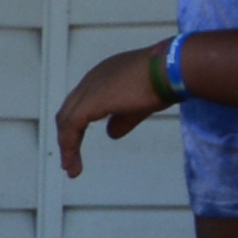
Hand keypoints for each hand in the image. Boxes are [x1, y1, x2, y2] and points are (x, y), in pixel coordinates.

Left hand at [53, 43, 171, 172]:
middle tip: (70, 162)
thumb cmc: (163, 82)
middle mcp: (91, 80)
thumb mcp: (139, 106)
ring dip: (67, 146)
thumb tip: (111, 134)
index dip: (77, 127)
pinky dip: (69, 145)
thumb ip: (122, 120)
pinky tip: (73, 161)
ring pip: (66, 120)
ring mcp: (89, 88)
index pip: (81, 104)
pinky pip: (71, 126)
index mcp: (102, 77)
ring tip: (71, 169)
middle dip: (67, 138)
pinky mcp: (91, 100)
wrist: (171, 69)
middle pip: (69, 112)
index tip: (78, 147)